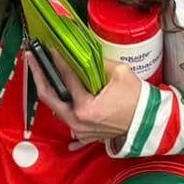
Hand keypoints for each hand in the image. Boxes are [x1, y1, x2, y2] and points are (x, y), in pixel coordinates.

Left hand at [27, 54, 144, 150]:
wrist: (150, 121)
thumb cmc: (138, 100)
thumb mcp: (119, 73)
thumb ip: (98, 62)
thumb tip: (83, 53)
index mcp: (86, 108)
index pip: (66, 79)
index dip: (57, 61)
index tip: (50, 49)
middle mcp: (79, 122)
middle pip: (49, 97)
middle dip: (39, 75)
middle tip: (32, 58)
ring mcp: (80, 130)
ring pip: (56, 108)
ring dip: (49, 89)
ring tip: (41, 71)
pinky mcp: (85, 133)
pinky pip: (67, 121)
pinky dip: (60, 108)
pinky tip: (52, 97)